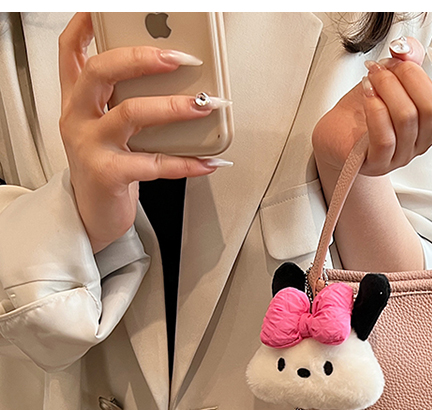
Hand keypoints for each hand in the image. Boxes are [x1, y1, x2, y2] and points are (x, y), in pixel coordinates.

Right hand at [58, 13, 230, 252]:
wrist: (94, 216)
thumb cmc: (108, 168)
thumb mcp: (108, 128)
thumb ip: (126, 101)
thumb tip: (177, 80)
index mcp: (76, 100)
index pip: (71, 51)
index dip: (85, 24)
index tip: (104, 7)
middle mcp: (78, 117)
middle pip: (102, 71)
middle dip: (143, 58)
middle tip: (182, 58)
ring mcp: (90, 145)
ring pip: (131, 113)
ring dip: (174, 107)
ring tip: (204, 103)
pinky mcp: (108, 175)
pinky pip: (154, 164)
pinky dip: (187, 162)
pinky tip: (210, 161)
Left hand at [311, 36, 431, 177]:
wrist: (338, 130)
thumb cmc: (366, 108)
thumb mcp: (392, 77)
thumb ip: (408, 59)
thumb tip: (407, 48)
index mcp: (431, 126)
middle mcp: (419, 143)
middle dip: (411, 76)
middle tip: (391, 65)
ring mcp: (399, 156)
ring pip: (407, 117)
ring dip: (388, 85)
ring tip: (373, 75)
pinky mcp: (376, 162)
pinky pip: (384, 137)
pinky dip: (375, 107)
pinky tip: (367, 92)